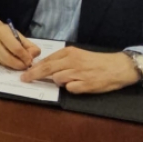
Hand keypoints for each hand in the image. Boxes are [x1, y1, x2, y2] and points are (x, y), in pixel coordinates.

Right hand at [0, 19, 40, 69]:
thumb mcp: (17, 34)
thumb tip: (33, 56)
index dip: (25, 56)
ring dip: (16, 66)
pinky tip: (13, 62)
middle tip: (27, 65)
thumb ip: (28, 45)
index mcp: (2, 32)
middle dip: (20, 64)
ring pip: (6, 64)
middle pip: (9, 59)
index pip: (16, 48)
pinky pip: (2, 64)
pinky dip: (10, 65)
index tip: (30, 60)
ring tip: (22, 64)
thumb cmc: (5, 32)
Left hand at [20, 48, 140, 93]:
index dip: (34, 67)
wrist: (118, 67)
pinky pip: (70, 89)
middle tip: (24, 79)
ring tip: (72, 80)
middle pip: (47, 69)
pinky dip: (71, 89)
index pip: (47, 60)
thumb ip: (63, 60)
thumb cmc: (97, 62)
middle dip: (33, 75)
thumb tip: (45, 68)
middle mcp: (72, 61)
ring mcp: (79, 73)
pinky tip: (80, 85)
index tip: (25, 73)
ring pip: (58, 80)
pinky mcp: (86, 84)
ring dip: (59, 82)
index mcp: (70, 52)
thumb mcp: (78, 56)